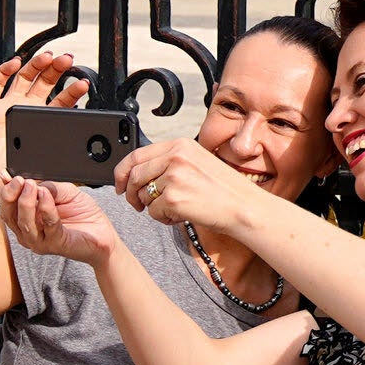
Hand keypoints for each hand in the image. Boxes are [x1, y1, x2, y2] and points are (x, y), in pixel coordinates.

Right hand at [0, 52, 88, 206]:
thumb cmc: (8, 178)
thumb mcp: (38, 169)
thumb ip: (53, 160)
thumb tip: (73, 157)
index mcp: (40, 124)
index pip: (60, 102)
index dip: (72, 91)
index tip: (83, 83)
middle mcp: (24, 110)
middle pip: (44, 83)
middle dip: (56, 69)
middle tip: (66, 60)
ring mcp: (5, 106)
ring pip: (23, 77)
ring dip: (36, 65)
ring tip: (48, 57)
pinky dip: (5, 70)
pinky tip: (16, 63)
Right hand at [0, 175, 118, 266]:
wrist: (103, 234)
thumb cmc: (83, 214)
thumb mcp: (64, 192)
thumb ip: (48, 187)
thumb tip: (31, 182)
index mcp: (27, 219)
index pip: (8, 206)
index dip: (5, 190)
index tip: (6, 175)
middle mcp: (28, 232)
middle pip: (9, 216)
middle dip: (11, 195)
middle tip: (20, 180)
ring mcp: (40, 241)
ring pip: (24, 223)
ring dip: (26, 202)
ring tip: (31, 185)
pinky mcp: (56, 244)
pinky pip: (48, 224)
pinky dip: (45, 208)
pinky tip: (45, 195)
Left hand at [117, 137, 257, 233]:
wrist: (244, 207)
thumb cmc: (224, 189)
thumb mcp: (197, 162)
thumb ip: (170, 161)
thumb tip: (139, 172)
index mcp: (180, 145)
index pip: (136, 155)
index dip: (122, 172)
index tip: (119, 185)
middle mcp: (175, 157)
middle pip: (134, 176)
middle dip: (131, 194)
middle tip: (138, 205)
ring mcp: (174, 177)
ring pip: (143, 195)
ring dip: (152, 207)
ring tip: (174, 209)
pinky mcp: (174, 198)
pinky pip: (153, 212)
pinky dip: (164, 219)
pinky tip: (181, 216)